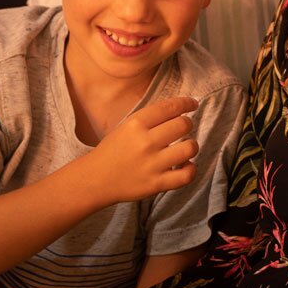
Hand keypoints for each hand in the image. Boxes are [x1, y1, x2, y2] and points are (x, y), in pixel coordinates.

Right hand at [76, 96, 200, 204]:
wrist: (96, 179)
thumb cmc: (113, 150)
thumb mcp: (126, 126)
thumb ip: (150, 118)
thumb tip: (179, 108)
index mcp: (136, 124)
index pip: (170, 107)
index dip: (187, 103)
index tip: (192, 104)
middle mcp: (146, 142)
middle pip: (183, 125)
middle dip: (187, 123)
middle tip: (183, 127)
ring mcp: (152, 164)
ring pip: (189, 148)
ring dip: (191, 146)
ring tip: (184, 148)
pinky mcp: (156, 184)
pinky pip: (186, 175)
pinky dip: (190, 169)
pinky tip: (184, 165)